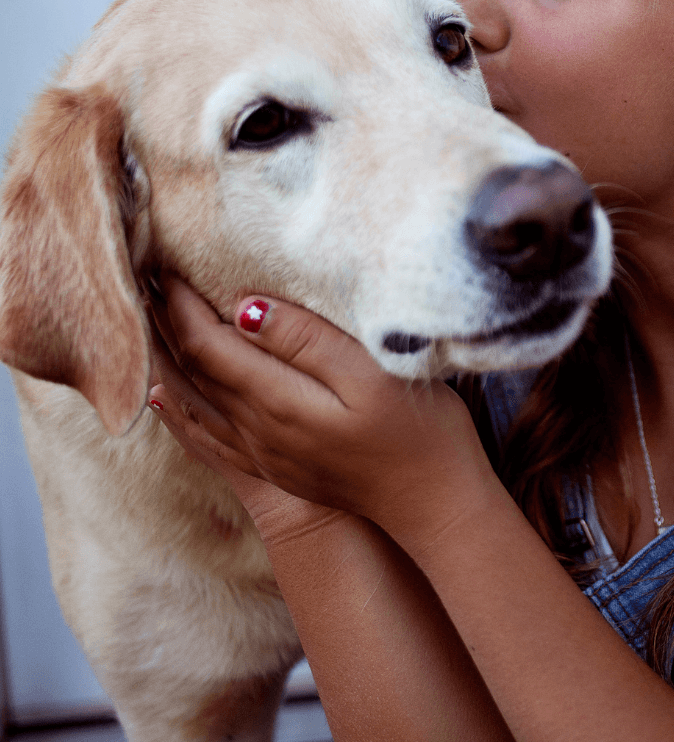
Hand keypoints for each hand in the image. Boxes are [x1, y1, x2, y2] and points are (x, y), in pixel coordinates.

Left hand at [147, 275, 492, 545]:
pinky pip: (207, 436)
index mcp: (278, 402)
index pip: (209, 343)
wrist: (435, 506)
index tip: (166, 262)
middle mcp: (258, 431)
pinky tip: (165, 401)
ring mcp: (265, 454)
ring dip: (166, 359)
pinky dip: (179, 412)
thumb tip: (245, 309)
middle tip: (143, 279)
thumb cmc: (419, 432)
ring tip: (146, 322)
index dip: (183, 303)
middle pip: (193, 371)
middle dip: (166, 323)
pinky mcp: (277, 468)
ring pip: (194, 401)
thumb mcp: (373, 376)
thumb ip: (308, 341)